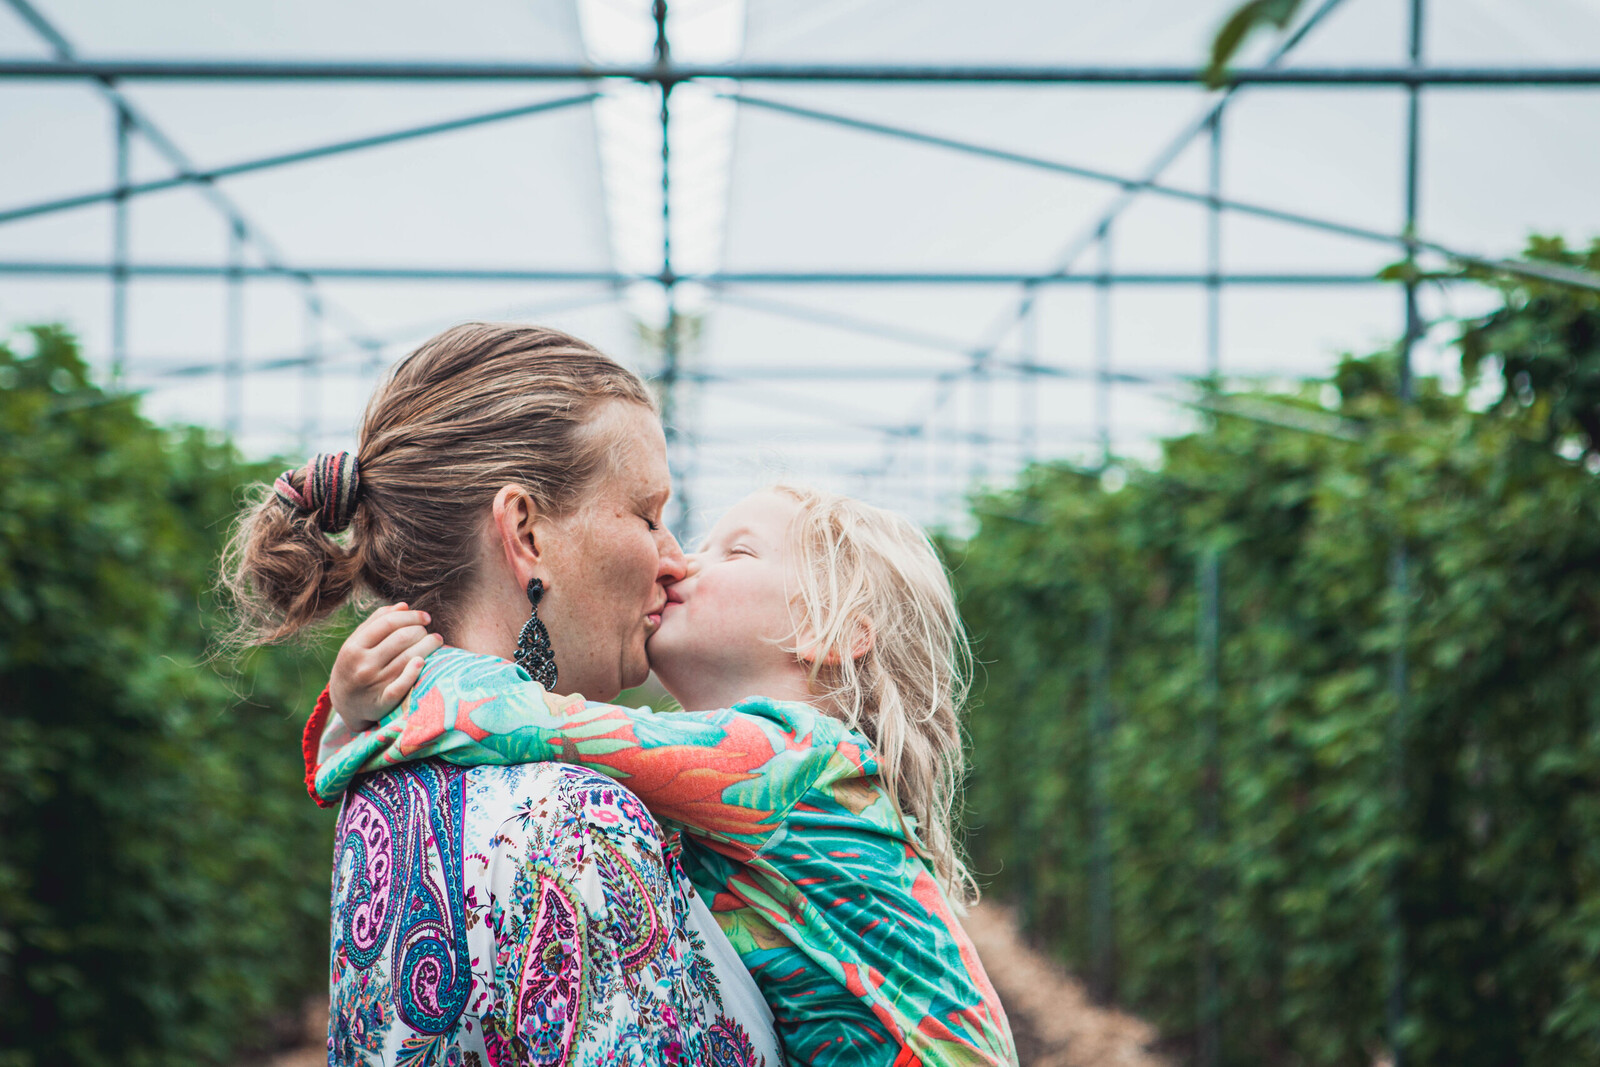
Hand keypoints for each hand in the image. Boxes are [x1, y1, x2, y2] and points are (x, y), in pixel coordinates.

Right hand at [329, 602, 443, 730]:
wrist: (345, 704)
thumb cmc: (355, 666)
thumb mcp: (356, 643)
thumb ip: (376, 622)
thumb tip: (404, 606)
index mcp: (353, 647)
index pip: (388, 623)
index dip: (411, 617)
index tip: (426, 617)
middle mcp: (363, 665)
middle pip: (402, 638)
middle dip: (421, 631)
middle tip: (428, 632)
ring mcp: (374, 684)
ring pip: (409, 657)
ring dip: (429, 646)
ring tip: (436, 641)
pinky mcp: (383, 702)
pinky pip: (403, 685)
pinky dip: (414, 671)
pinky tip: (423, 661)